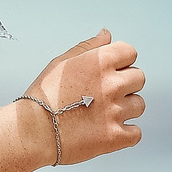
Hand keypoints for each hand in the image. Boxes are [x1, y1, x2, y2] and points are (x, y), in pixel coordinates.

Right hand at [20, 29, 146, 165]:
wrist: (33, 132)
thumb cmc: (43, 98)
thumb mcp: (61, 62)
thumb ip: (89, 47)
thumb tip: (106, 35)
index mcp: (100, 62)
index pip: (130, 52)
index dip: (121, 61)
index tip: (112, 70)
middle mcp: (112, 84)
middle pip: (138, 78)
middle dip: (126, 84)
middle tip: (106, 93)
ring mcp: (116, 111)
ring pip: (139, 105)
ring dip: (126, 108)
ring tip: (104, 113)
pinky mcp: (116, 136)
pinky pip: (136, 133)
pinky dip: (125, 133)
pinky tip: (108, 130)